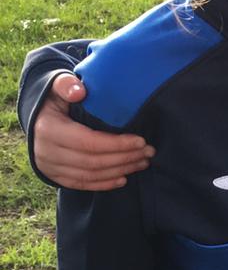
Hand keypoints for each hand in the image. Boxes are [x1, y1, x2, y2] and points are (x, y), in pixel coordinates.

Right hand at [33, 74, 152, 190]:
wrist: (36, 116)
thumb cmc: (55, 99)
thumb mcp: (57, 85)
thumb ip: (66, 85)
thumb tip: (78, 91)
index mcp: (49, 129)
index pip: (88, 142)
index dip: (116, 144)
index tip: (141, 141)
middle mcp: (46, 152)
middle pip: (92, 161)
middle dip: (124, 158)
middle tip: (148, 152)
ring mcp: (49, 167)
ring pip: (89, 175)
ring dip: (119, 171)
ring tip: (142, 162)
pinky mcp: (54, 176)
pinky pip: (81, 184)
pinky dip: (104, 184)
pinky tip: (123, 178)